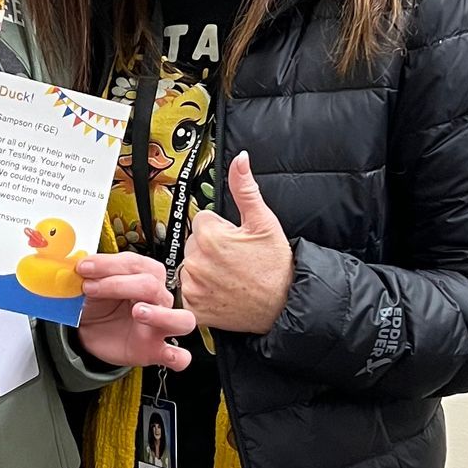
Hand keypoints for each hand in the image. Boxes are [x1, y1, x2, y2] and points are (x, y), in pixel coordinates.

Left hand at [74, 251, 195, 370]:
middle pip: (152, 286)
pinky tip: (168, 354)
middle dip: (118, 284)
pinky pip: (179, 356)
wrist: (91, 333)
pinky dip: (178, 356)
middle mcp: (159, 300)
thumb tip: (80, 265)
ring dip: (161, 314)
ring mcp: (161, 326)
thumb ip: (90, 275)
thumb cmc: (99, 305)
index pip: (136, 264)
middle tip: (91, 288)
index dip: (108, 264)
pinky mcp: (157, 351)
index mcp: (146, 276)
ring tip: (137, 312)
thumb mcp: (91, 286)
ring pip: (182, 319)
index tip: (84, 268)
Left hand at [178, 153, 294, 333]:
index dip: (220, 229)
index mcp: (210, 236)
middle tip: (234, 261)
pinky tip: (218, 293)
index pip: (202, 221)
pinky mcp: (192, 307)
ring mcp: (193, 286)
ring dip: (203, 271)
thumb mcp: (264, 222)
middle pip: (193, 244)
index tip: (235, 242)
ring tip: (228, 278)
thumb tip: (240, 160)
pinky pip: (184, 293)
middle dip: (210, 249)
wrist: (284, 305)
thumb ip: (244, 189)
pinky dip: (198, 294)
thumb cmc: (276, 267)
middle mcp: (196, 261)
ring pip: (189, 267)